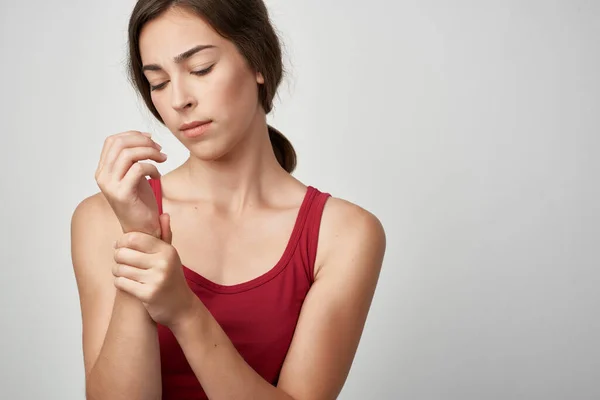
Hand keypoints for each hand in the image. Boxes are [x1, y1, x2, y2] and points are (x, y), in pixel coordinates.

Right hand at [95, 131, 166, 236]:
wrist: (142, 229)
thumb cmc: (140, 202)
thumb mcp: (134, 174)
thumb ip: (132, 157)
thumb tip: (143, 137)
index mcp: (103, 170)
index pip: (112, 141)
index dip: (133, 135)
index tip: (150, 139)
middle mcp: (102, 176)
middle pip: (120, 144)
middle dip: (143, 142)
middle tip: (159, 149)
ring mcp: (110, 185)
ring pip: (128, 154)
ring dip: (150, 152)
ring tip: (162, 159)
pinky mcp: (122, 194)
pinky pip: (138, 169)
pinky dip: (152, 168)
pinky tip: (158, 177)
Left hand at [112, 213, 196, 327]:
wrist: (181, 307)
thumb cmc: (171, 277)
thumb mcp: (171, 256)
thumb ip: (165, 235)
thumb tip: (164, 215)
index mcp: (167, 250)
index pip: (134, 238)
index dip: (122, 241)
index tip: (120, 246)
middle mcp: (163, 263)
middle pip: (123, 253)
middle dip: (117, 257)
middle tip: (121, 261)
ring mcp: (156, 279)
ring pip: (120, 268)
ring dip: (117, 271)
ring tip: (122, 272)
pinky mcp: (148, 294)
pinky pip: (121, 283)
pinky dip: (119, 282)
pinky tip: (125, 283)